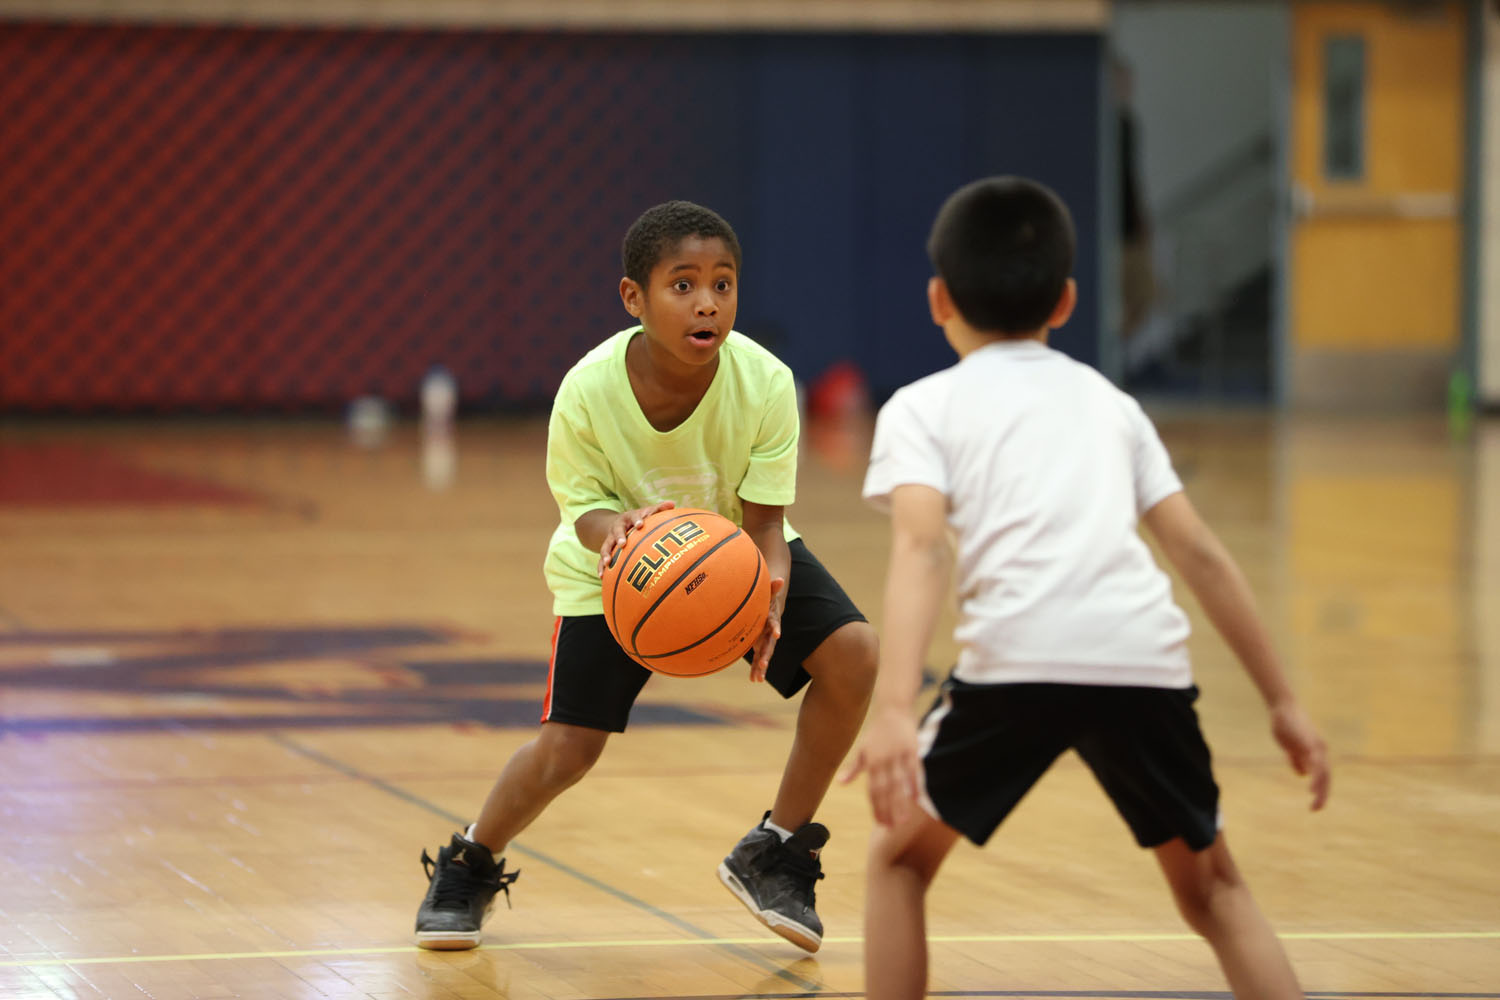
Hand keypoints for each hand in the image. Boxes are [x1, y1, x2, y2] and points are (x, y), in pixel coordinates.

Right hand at [595, 501, 674, 576]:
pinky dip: (601, 566)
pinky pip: (602, 558)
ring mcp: (611, 538)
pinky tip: (602, 576)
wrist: (619, 522)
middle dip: (619, 537)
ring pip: (606, 545)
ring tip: (607, 562)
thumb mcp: (647, 512)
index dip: (637, 520)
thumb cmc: (639, 519)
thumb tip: (672, 504)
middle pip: (617, 531)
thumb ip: (659, 509)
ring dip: (606, 553)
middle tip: (622, 544)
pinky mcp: (607, 549)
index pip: (633, 517)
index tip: (641, 525)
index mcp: (629, 517)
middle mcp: (618, 527)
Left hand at [746, 577, 785, 682]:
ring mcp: (765, 641)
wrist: (770, 607)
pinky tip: (753, 679)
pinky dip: (756, 668)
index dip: (776, 628)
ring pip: (763, 655)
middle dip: (766, 655)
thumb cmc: (768, 598)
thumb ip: (773, 587)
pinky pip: (757, 658)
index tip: (777, 634)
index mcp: (772, 620)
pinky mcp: (759, 646)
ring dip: (761, 667)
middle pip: (769, 645)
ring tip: (757, 679)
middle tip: (763, 665)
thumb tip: (780, 579)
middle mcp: (771, 633)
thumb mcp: (769, 592)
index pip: (775, 624)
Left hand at [839, 705, 922, 826]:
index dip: (876, 807)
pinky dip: (915, 785)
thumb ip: (854, 768)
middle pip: (885, 790)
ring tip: (903, 820)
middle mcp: (884, 760)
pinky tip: (916, 800)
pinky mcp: (911, 750)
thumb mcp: (862, 749)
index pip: (873, 790)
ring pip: (899, 784)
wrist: (893, 710)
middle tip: (891, 828)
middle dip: (888, 810)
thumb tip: (840, 783)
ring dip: (901, 803)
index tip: (880, 823)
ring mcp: (898, 755)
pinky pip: (914, 771)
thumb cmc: (877, 733)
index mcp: (871, 762)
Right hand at [1270, 700, 1329, 810]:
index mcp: (1316, 752)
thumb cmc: (1286, 724)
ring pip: (1324, 773)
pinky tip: (1311, 788)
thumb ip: (1297, 759)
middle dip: (1323, 794)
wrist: (1283, 708)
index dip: (1320, 789)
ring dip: (1321, 789)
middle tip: (1315, 809)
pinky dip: (1316, 778)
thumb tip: (1303, 774)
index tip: (1314, 804)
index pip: (1323, 775)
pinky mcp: (1311, 745)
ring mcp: (1317, 748)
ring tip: (1316, 803)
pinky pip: (1316, 765)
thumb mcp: (1290, 745)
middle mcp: (1320, 751)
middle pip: (1326, 777)